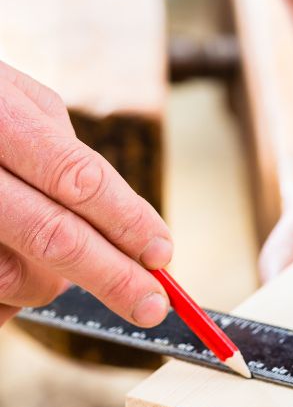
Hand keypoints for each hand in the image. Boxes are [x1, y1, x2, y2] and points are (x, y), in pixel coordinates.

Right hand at [0, 63, 172, 326]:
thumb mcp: (18, 99)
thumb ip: (67, 154)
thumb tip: (127, 220)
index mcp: (0, 119)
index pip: (80, 180)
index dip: (129, 222)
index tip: (163, 254)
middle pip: (54, 236)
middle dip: (113, 277)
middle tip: (152, 307)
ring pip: (14, 276)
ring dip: (53, 284)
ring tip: (64, 264)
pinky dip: (12, 292)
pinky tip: (14, 263)